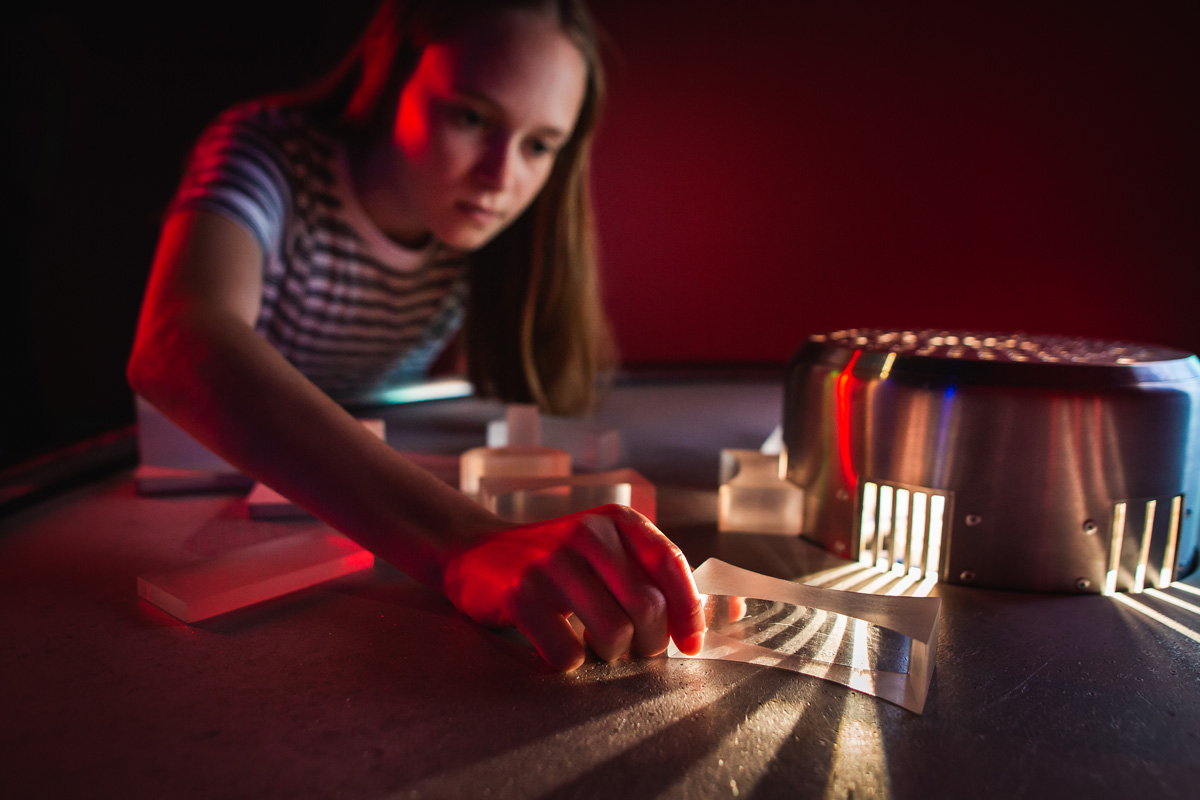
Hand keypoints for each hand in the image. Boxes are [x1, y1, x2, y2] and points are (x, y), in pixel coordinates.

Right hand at [441, 504, 705, 670]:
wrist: (476, 552)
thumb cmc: (558, 561)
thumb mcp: (609, 552)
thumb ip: (661, 576)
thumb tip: (734, 607)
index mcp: (617, 522)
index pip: (673, 566)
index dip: (690, 612)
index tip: (690, 644)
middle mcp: (587, 535)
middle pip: (648, 608)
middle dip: (650, 643)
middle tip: (635, 650)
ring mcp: (552, 563)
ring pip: (613, 633)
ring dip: (612, 656)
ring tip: (597, 648)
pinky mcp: (520, 593)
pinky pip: (567, 651)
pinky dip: (570, 663)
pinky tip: (560, 649)